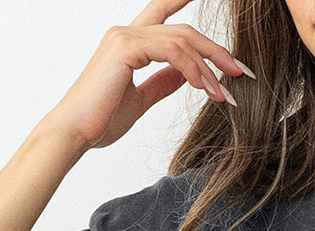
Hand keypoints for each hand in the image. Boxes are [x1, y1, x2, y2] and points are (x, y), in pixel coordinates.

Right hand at [41, 0, 253, 153]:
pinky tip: (205, 87)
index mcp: (130, 42)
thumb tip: (187, 74)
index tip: (215, 14)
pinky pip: (172, 51)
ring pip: (181, 39)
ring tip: (224, 92)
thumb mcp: (141, 99)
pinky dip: (193, 68)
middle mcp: (127, 32)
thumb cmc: (101, 120)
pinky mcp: (125, 47)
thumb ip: (163, 82)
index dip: (187, 4)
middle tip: (240, 71)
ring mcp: (125, 36)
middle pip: (183, 29)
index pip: (165, 14)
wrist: (75, 133)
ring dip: (209, 66)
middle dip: (215, 50)